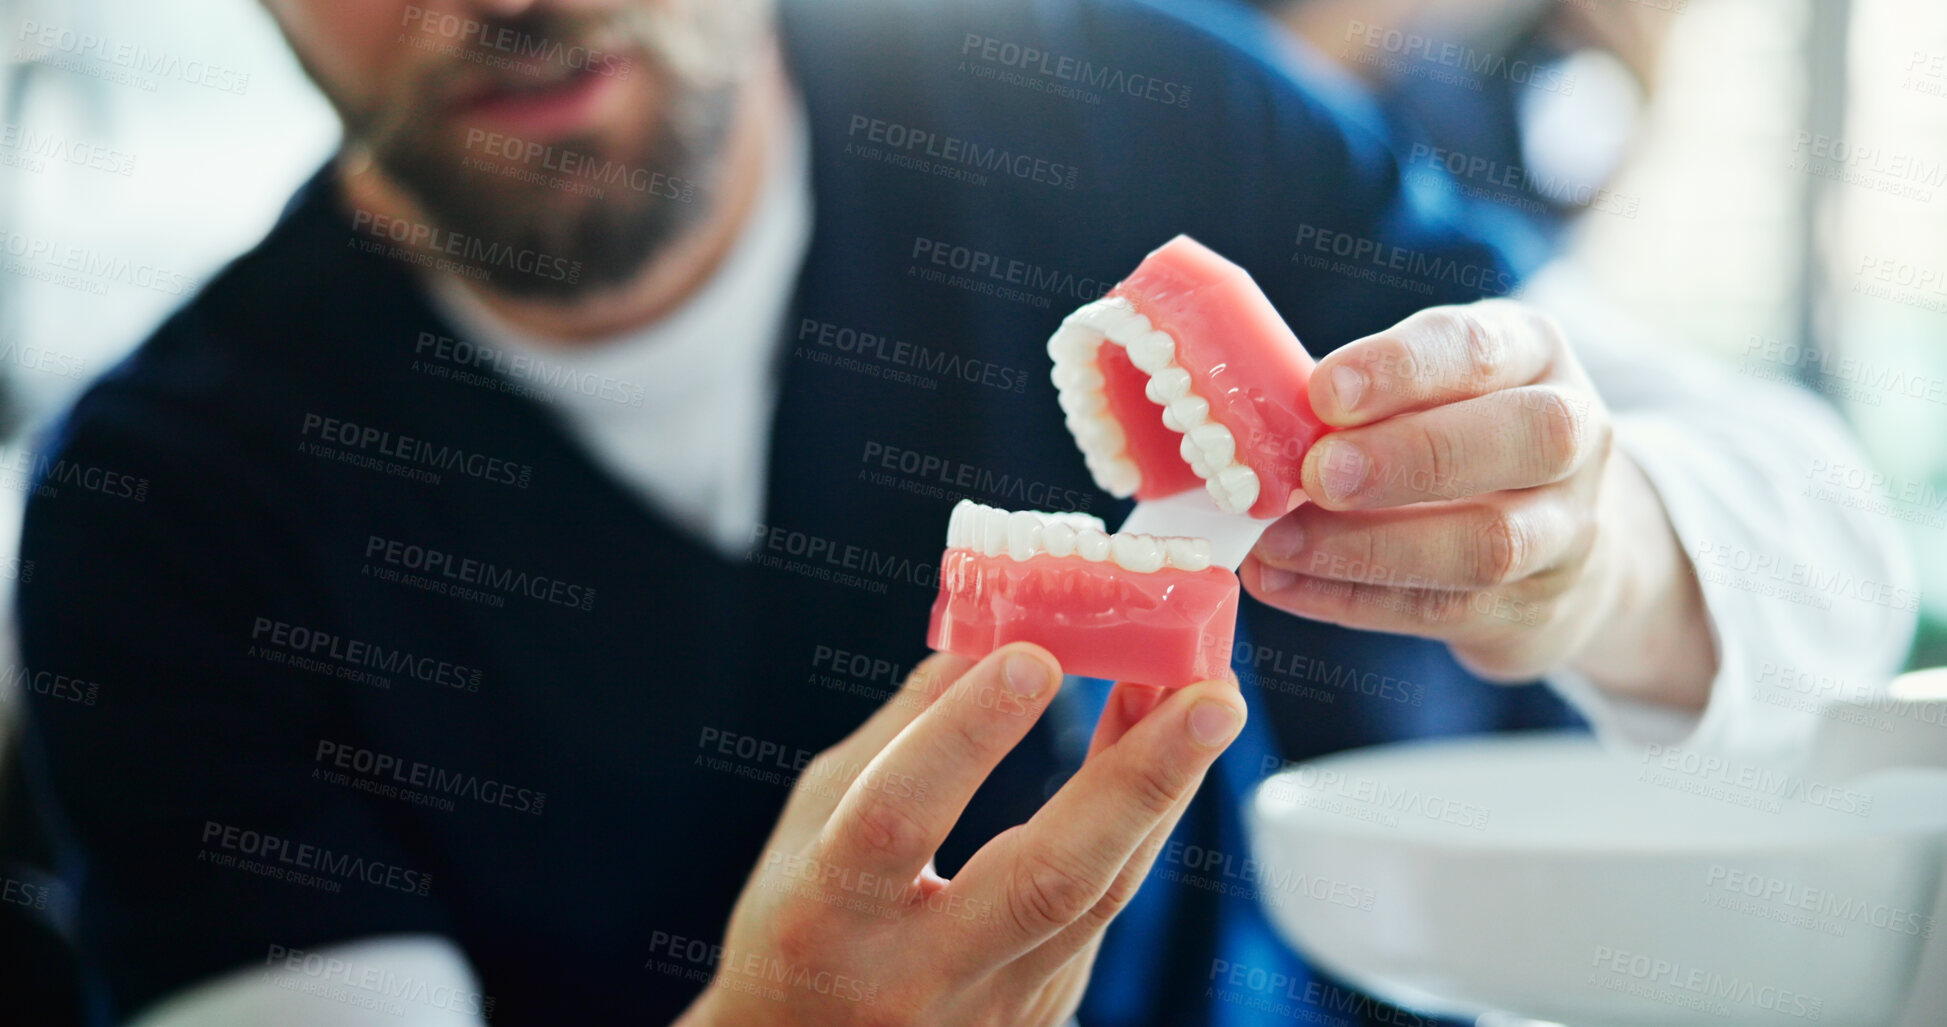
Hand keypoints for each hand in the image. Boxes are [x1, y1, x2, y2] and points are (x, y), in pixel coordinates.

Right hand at [676, 645, 1245, 1025]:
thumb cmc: (800, 924)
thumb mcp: (815, 820)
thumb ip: (900, 732)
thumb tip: (985, 631)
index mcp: (828, 913)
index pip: (898, 817)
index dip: (966, 735)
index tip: (1037, 653)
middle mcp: (916, 974)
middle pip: (1047, 881)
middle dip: (1138, 779)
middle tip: (1210, 697)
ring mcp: (990, 1009)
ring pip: (1100, 898)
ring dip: (1162, 792)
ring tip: (1206, 701)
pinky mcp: (1039, 1016)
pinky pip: (1103, 914)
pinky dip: (1139, 829)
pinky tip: (1165, 760)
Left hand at [1243, 300, 1714, 708]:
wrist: (1555, 539)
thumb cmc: (1458, 433)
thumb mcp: (1433, 385)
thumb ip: (1366, 396)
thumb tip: (1258, 420)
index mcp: (1535, 353)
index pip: (1483, 346)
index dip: (1403, 368)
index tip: (1324, 390)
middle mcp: (1572, 435)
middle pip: (1526, 440)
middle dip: (1412, 457)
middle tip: (1318, 473)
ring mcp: (1565, 529)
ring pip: (1489, 544)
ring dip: (1369, 547)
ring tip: (1277, 542)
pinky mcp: (1531, 605)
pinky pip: (1442, 609)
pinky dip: (1353, 598)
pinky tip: (1284, 583)